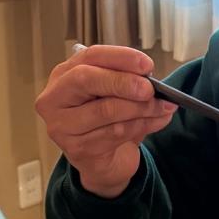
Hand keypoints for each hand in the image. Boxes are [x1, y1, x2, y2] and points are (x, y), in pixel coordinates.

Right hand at [34, 43, 176, 197]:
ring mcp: (62, 125)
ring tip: (163, 107)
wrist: (104, 161)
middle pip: (86, 79)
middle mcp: (55, 98)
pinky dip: (142, 125)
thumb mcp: (116, 95)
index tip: (147, 65)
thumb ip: (128, 82)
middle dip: (123, 82)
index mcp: (64, 75)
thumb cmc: (108, 121)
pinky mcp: (77, 148)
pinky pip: (115, 133)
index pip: (89, 57)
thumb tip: (151, 79)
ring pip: (106, 110)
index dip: (120, 57)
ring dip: (141, 108)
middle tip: (150, 89)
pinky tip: (157, 121)